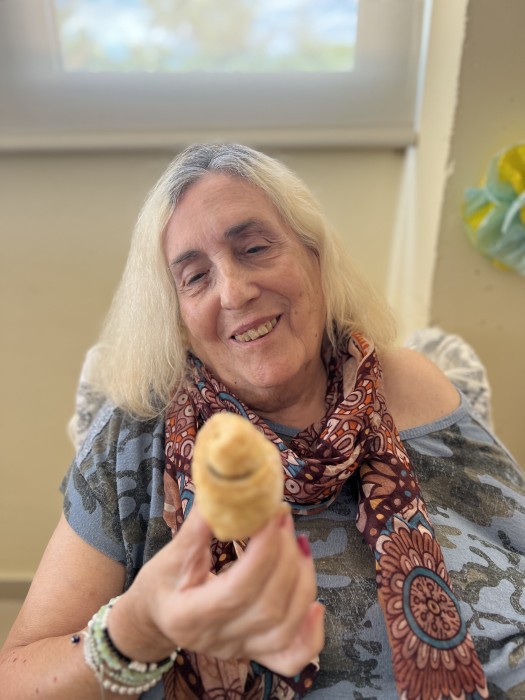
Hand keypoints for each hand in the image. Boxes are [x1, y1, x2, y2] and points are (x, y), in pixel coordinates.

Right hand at [109, 505, 323, 676]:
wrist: (155, 619)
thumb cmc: (162, 583)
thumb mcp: (171, 554)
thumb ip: (200, 527)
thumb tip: (225, 491)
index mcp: (189, 616)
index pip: (238, 589)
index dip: (264, 551)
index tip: (272, 515)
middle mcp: (217, 640)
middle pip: (268, 607)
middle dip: (286, 558)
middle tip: (283, 519)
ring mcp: (240, 650)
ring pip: (287, 630)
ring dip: (303, 583)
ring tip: (298, 545)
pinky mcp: (255, 652)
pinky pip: (293, 656)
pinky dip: (312, 634)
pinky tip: (316, 604)